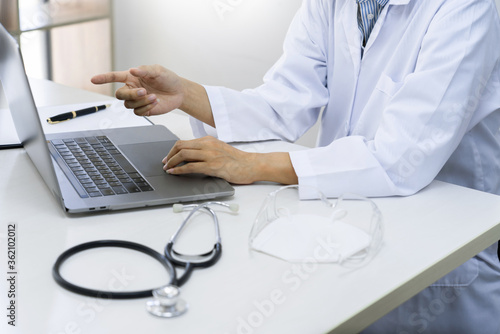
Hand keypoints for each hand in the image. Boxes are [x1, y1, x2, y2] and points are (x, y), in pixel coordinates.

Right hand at [91, 65, 183, 116]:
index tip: (93, 80)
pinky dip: (146, 107)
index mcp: (132, 78)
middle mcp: (132, 89)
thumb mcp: (158, 71)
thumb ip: (145, 71)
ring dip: (141, 101)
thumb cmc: (168, 78)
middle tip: (144, 92)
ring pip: (129, 105)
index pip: (114, 77)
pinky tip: (156, 102)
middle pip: (119, 95)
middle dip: (130, 94)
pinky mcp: (144, 109)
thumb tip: (132, 71)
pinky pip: (138, 112)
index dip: (103, 78)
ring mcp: (137, 100)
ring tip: (155, 97)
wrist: (179, 91)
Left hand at [163, 136, 297, 184]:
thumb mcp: (220, 150)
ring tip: (168, 169)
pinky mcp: (212, 166)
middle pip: (181, 146)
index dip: (173, 150)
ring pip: (183, 154)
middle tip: (165, 163)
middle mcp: (208, 145)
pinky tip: (175, 173)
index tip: (168, 157)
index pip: (185, 142)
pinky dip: (179, 170)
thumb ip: (206, 152)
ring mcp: (210, 155)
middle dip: (169, 155)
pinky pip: (191, 166)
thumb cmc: (238, 161)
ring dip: (172, 162)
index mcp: (209, 140)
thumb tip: (192, 159)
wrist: (252, 165)